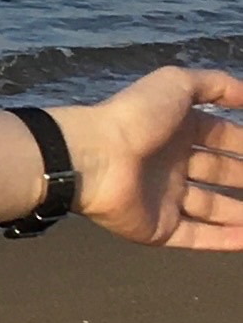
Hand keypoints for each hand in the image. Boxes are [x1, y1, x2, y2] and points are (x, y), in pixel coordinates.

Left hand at [66, 67, 242, 247]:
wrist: (94, 157)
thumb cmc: (136, 118)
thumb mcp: (177, 84)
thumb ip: (215, 85)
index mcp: (176, 130)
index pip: (221, 136)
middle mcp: (172, 164)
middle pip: (220, 172)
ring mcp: (165, 198)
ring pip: (213, 208)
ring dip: (241, 212)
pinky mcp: (159, 228)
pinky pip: (198, 236)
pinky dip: (225, 239)